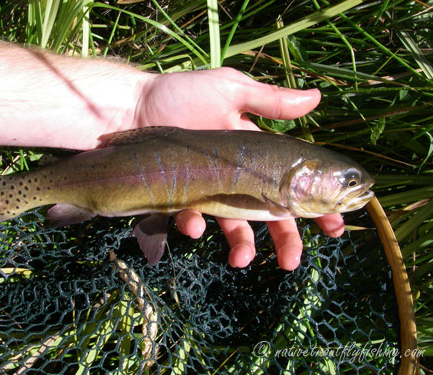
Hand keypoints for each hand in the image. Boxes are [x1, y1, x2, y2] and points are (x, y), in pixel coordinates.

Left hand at [138, 67, 343, 269]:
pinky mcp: (179, 199)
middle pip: (267, 214)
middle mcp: (235, 177)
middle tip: (291, 261)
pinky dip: (195, 226)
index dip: (313, 204)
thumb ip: (269, 100)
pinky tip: (195, 226)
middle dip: (284, 240)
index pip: (291, 183)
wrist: (131, 105)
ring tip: (241, 260)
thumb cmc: (180, 94)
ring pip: (233, 225)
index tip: (334, 225)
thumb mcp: (229, 89)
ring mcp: (207, 191)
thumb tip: (316, 99)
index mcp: (254, 154)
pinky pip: (191, 219)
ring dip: (241, 246)